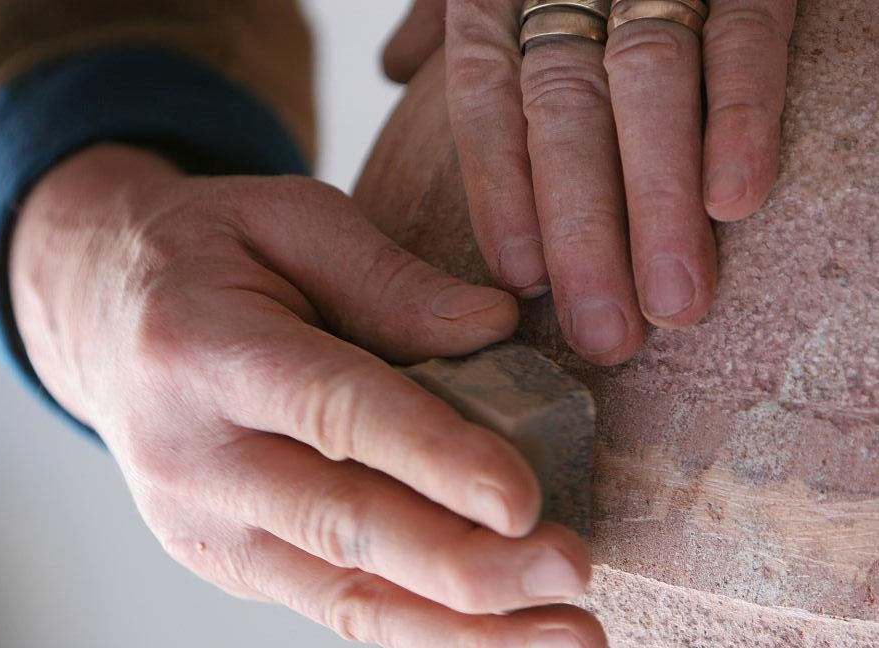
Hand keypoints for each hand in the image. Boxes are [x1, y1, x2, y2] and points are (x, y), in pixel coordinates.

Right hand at [8, 145, 605, 646]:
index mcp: (201, 348)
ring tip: (565, 634)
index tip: (524, 500)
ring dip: (459, 625)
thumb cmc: (206, 254)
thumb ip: (387, 277)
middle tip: (571, 571)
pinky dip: (417, 629)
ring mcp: (197, 521)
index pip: (332, 411)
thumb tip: (496, 326)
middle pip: (341, 523)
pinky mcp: (220, 559)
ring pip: (341, 594)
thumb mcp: (287, 219)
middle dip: (464, 563)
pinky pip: (329, 606)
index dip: (431, 457)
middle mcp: (189, 453)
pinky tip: (492, 634)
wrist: (101, 315)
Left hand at [384, 0, 796, 363]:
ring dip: (660, 203)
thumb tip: (393, 64)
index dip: (501, 190)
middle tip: (603, 333)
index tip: (521, 279)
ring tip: (673, 304)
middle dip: (585, 230)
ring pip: (649, 88)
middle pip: (566, 113)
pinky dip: (741, 115)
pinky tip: (736, 199)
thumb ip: (451, 15)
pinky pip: (743, 36)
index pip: (489, 99)